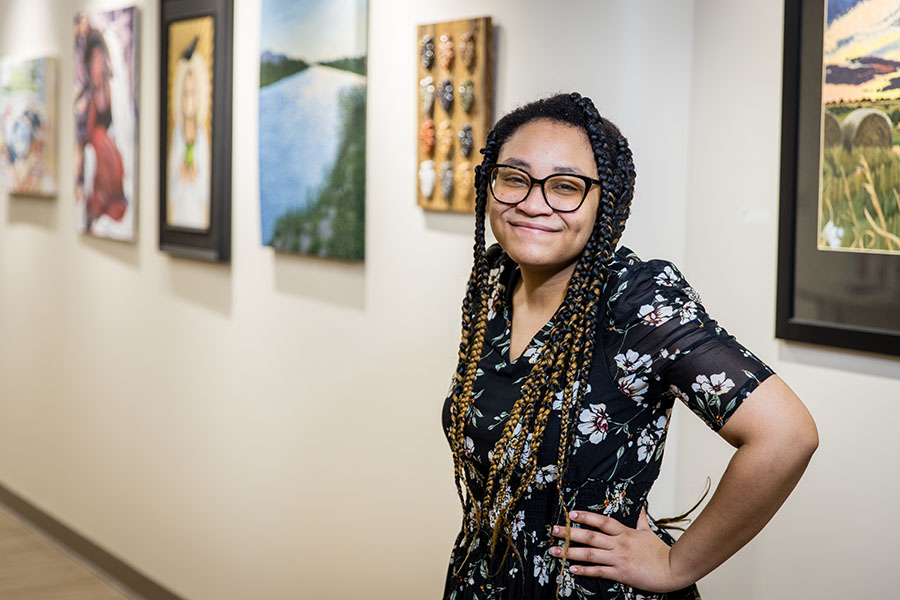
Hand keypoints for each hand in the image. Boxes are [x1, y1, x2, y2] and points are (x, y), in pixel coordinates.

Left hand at [549, 508, 686, 592]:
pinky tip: (571, 569)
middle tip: (554, 530)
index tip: (571, 513)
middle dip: (570, 533)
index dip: (586, 516)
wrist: (673, 568)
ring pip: (590, 553)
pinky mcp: (620, 573)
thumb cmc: (661, 552)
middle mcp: (619, 544)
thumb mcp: (648, 532)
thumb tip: (640, 506)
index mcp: (625, 532)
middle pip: (590, 536)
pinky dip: (584, 570)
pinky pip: (598, 571)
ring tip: (555, 551)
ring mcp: (618, 558)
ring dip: (570, 552)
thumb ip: (640, 519)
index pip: (602, 521)